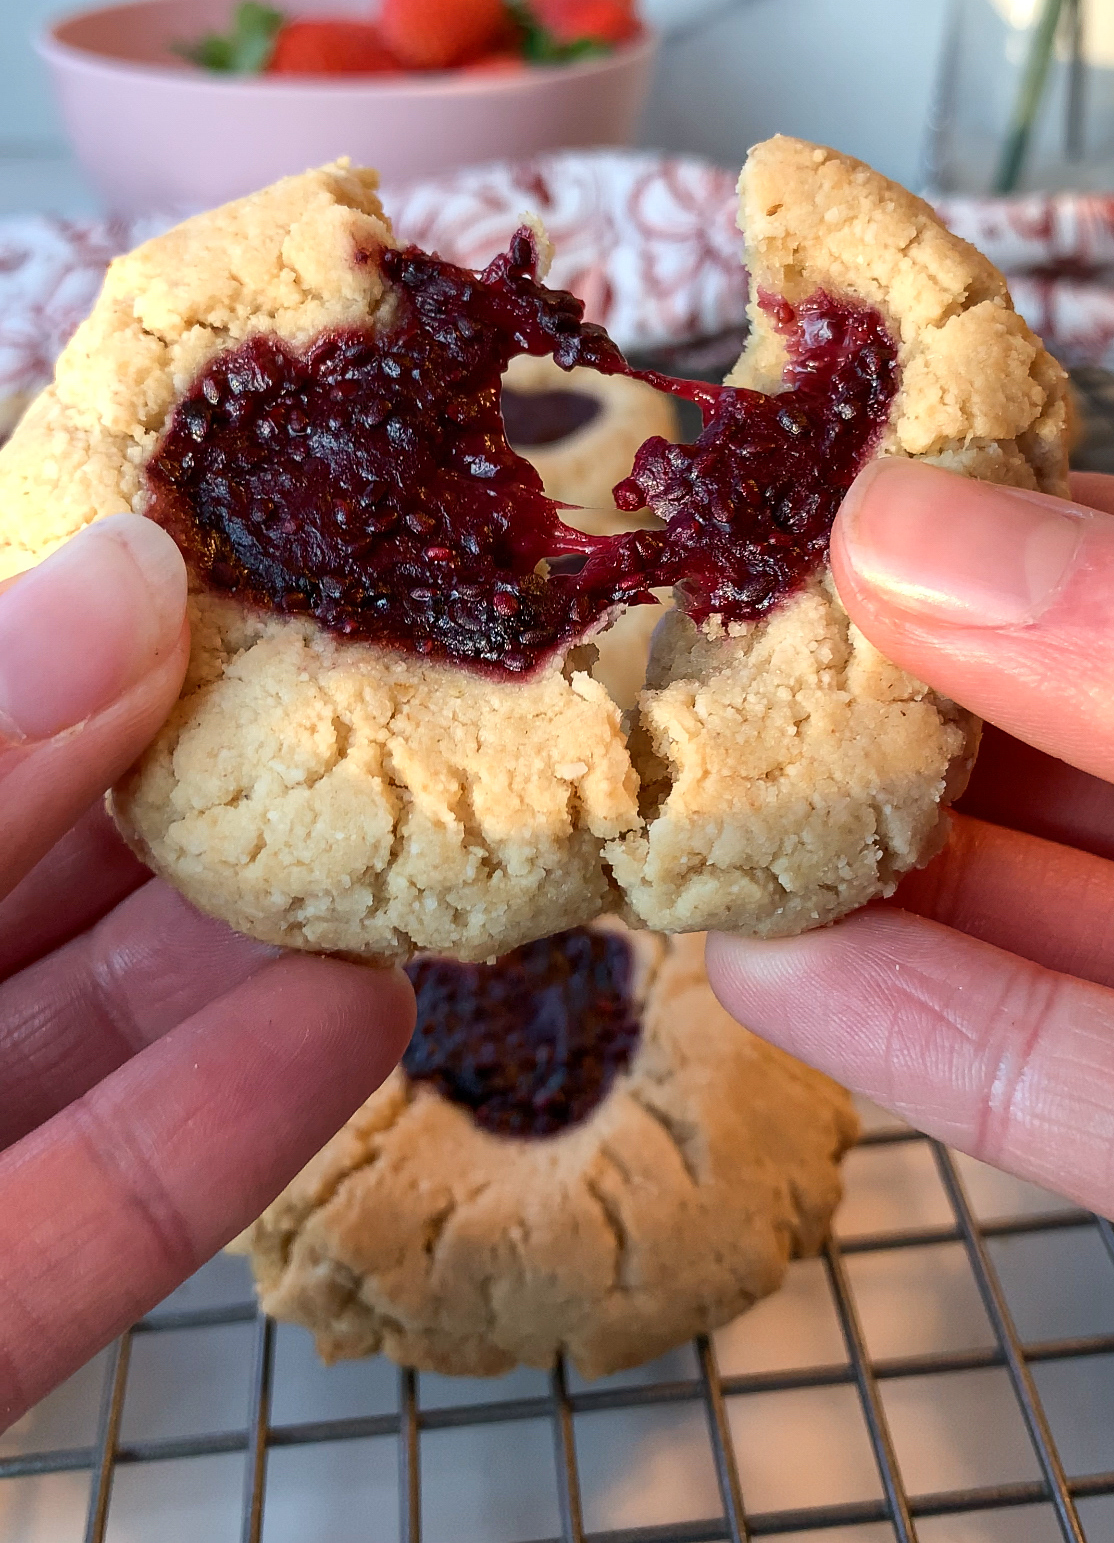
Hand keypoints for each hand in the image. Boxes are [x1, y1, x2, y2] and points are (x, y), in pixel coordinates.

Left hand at [0, 516, 413, 1429]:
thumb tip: (127, 571)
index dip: (75, 646)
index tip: (230, 554)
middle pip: (18, 879)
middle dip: (195, 794)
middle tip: (365, 694)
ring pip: (75, 1045)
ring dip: (245, 956)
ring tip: (406, 855)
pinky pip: (83, 1228)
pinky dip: (217, 1131)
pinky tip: (351, 1023)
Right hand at [708, 461, 1113, 1220]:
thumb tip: (902, 521)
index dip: (991, 525)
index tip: (831, 486)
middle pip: (1069, 751)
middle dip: (893, 699)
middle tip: (720, 647)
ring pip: (1045, 920)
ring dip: (865, 874)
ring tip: (699, 814)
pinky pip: (1069, 1091)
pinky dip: (923, 1037)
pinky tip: (772, 979)